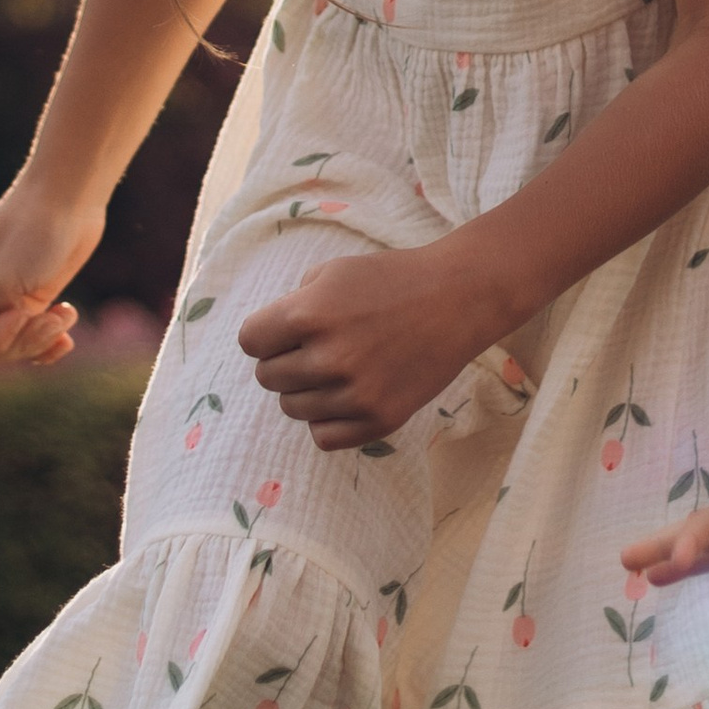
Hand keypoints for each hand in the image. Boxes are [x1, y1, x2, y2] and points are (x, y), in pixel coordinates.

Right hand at [0, 176, 104, 368]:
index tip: (23, 312)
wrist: (68, 199)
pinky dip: (46, 347)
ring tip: (65, 315)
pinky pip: (26, 345)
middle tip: (54, 319)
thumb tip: (3, 347)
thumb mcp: (2, 282)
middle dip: (22, 342)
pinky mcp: (22, 306)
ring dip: (40, 341)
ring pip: (8, 351)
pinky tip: (66, 339)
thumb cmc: (31, 232)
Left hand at [239, 240, 503, 452]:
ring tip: (337, 368)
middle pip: (267, 377)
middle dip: (284, 360)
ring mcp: (355, 394)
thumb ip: (294, 305)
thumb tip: (268, 341)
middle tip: (316, 347)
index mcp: (309, 315)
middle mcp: (328, 358)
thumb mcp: (332, 272)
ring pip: (293, 408)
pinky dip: (327, 419)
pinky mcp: (379, 420)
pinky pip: (323, 436)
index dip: (265, 334)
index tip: (286, 330)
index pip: (250, 342)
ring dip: (305, 390)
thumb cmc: (392, 279)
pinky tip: (346, 396)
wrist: (458, 299)